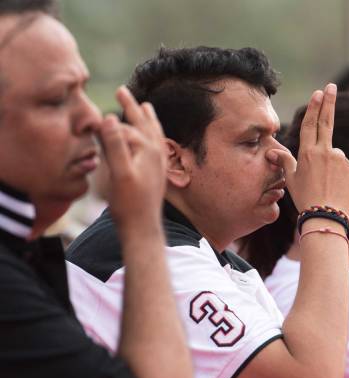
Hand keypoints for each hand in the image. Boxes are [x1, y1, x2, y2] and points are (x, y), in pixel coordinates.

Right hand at [98, 86, 166, 229]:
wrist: (143, 228)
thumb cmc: (129, 203)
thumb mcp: (118, 173)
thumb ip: (114, 145)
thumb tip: (108, 118)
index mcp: (148, 149)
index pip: (126, 127)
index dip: (110, 120)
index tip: (99, 106)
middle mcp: (157, 153)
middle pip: (144, 123)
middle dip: (132, 107)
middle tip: (122, 90)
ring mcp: (159, 162)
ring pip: (153, 133)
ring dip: (147, 118)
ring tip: (145, 106)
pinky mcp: (158, 172)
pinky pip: (157, 145)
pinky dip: (153, 134)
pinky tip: (151, 137)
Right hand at [268, 83, 348, 212]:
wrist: (327, 216)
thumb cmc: (305, 199)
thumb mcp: (290, 179)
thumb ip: (285, 161)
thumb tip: (272, 151)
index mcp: (308, 153)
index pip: (310, 124)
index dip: (314, 107)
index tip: (318, 92)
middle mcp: (325, 152)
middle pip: (326, 122)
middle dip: (329, 102)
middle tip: (331, 87)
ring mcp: (340, 159)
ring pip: (333, 153)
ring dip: (329, 163)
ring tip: (324, 184)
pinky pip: (343, 165)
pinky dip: (339, 172)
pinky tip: (334, 186)